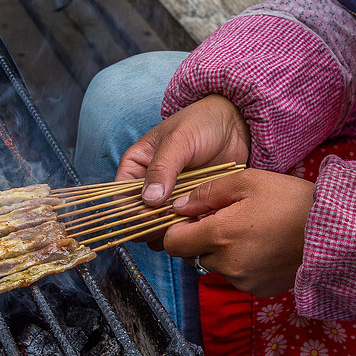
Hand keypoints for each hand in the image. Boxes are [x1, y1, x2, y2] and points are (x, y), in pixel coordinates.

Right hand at [116, 95, 249, 247]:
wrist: (234, 125)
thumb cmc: (202, 123)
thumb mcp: (179, 140)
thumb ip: (162, 168)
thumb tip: (149, 199)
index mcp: (135, 167)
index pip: (121, 199)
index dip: (131, 212)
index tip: (150, 217)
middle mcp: (148, 186)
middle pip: (138, 218)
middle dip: (151, 226)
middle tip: (169, 225)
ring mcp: (169, 198)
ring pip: (159, 227)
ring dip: (169, 232)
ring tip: (186, 225)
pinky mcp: (189, 205)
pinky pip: (182, 226)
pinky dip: (187, 230)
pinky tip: (199, 225)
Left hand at [164, 169, 313, 297]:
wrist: (335, 232)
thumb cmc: (291, 200)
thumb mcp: (247, 181)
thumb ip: (206, 193)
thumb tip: (179, 207)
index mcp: (219, 235)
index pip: (172, 243)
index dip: (178, 229)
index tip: (193, 218)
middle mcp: (227, 264)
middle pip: (193, 255)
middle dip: (203, 238)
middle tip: (228, 219)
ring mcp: (243, 281)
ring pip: (216, 266)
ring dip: (223, 252)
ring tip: (252, 231)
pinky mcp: (259, 290)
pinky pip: (238, 277)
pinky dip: (243, 264)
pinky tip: (264, 247)